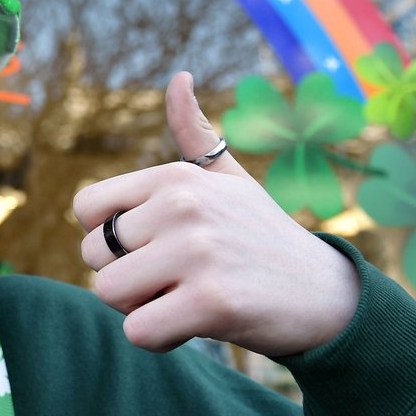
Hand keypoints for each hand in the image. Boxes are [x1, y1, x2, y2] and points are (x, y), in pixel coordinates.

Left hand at [70, 71, 359, 356]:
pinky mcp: (211, 302)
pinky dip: (159, 338)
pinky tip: (195, 324)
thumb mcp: (230, 179)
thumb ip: (195, 134)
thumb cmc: (263, 237)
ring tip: (186, 297)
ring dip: (141, 308)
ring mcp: (197, 252)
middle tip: (178, 278)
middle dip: (126, 277)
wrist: (327, 296)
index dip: (110, 237)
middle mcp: (183, 205)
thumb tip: (179, 77)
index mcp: (176, 176)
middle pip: (93, 256)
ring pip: (109, 293)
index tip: (152, 246)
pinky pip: (138, 332)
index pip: (87, 208)